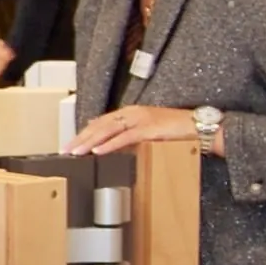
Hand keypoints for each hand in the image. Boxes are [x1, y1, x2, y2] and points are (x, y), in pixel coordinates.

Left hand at [70, 103, 195, 155]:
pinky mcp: (150, 129)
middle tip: (66, 149)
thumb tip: (107, 141)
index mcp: (131, 112)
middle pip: (100, 125)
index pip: (100, 122)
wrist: (199, 126)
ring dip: (90, 142)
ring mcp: (141, 119)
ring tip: (76, 151)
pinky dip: (110, 144)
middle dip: (81, 138)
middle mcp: (133, 113)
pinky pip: (125, 137)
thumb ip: (128, 133)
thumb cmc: (175, 130)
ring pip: (108, 130)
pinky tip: (98, 151)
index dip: (84, 133)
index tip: (70, 143)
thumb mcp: (148, 129)